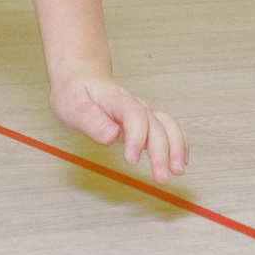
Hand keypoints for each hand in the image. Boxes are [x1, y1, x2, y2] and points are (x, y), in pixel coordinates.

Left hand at [50, 68, 185, 183]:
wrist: (80, 76)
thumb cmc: (75, 91)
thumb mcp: (72, 105)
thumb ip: (92, 121)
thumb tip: (111, 136)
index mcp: (115, 99)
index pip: (133, 114)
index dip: (137, 137)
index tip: (131, 160)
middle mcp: (133, 104)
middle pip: (155, 124)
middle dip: (162, 151)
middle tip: (161, 177)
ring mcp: (141, 112)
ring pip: (167, 125)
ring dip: (176, 147)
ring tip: (177, 171)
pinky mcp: (144, 121)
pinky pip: (168, 128)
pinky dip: (179, 142)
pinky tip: (181, 160)